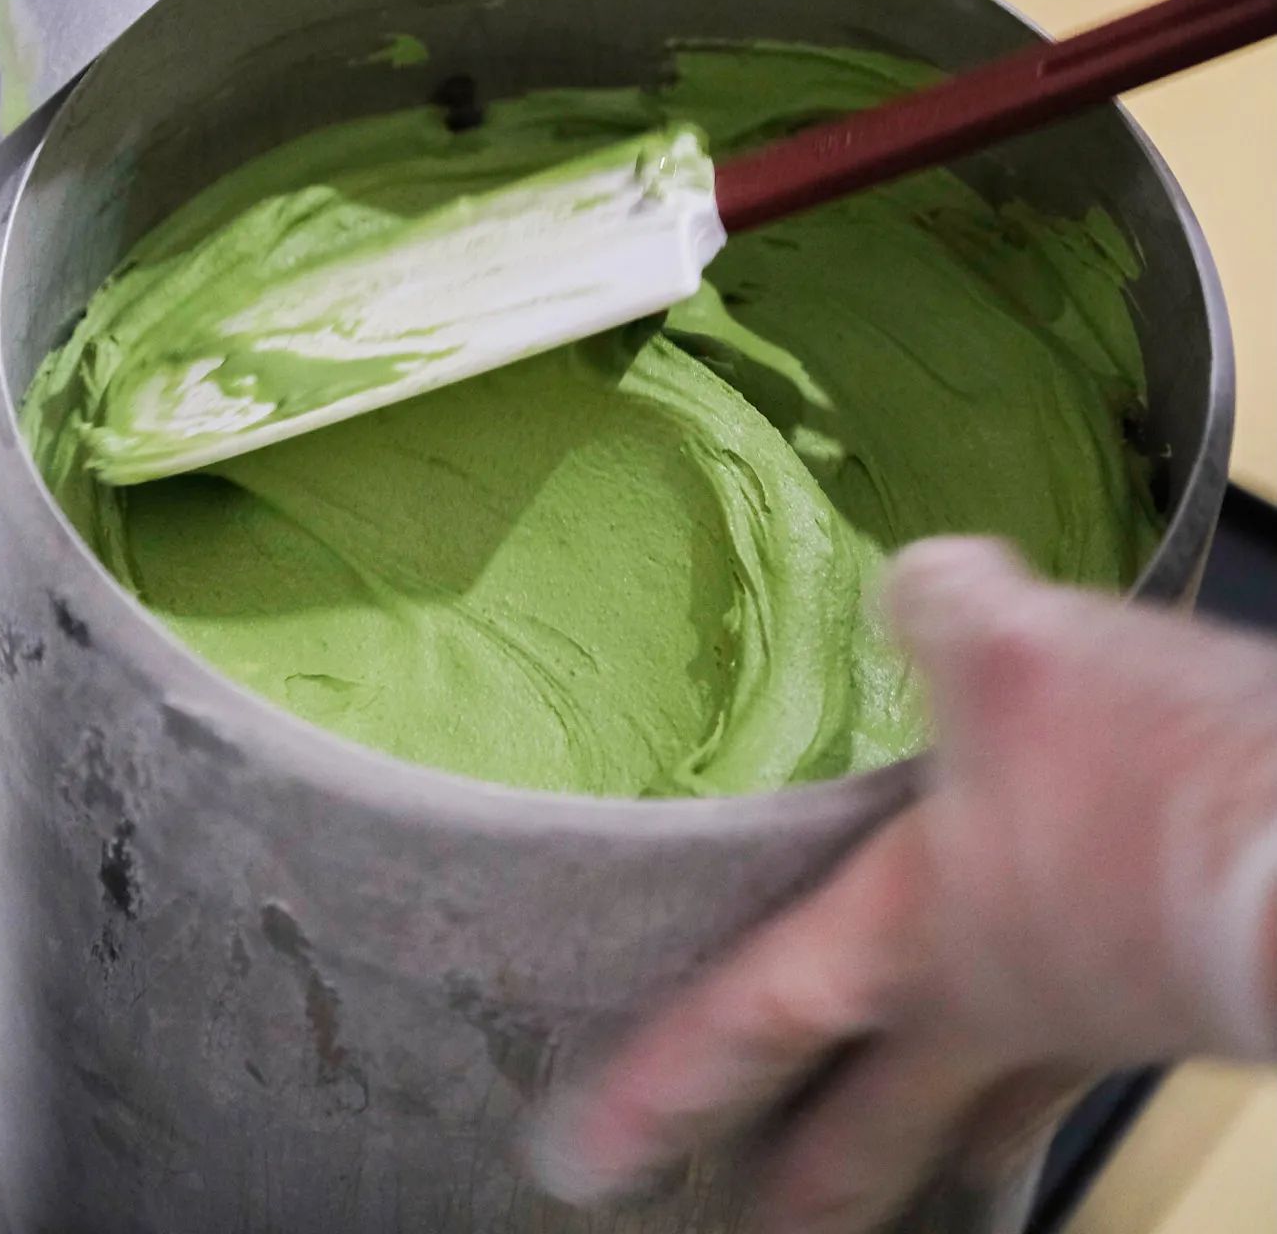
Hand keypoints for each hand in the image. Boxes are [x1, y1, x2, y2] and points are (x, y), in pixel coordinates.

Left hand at [529, 538, 1276, 1231]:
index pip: (757, 1019)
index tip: (580, 1158)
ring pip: (985, 1115)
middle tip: (745, 1228)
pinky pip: (1080, 1058)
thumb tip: (913, 584)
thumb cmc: (1153, 778)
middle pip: (873, 1129)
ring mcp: (1085, 1022)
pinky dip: (1044, 1073)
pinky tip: (1062, 1028)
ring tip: (919, 1181)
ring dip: (941, 1152)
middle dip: (809, 1188)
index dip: (664, 1084)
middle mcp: (990, 1007)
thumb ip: (936, 605)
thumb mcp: (1012, 649)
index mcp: (915, 938)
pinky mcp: (1172, 998)